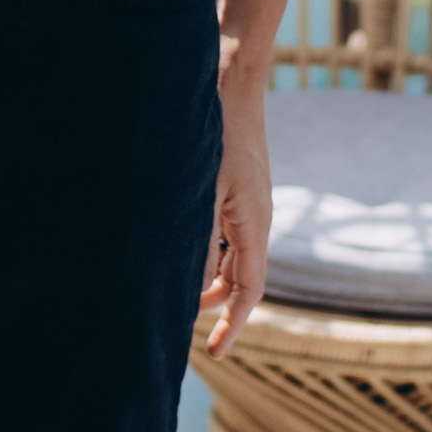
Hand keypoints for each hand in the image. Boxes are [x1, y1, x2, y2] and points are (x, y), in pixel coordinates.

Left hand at [198, 75, 270, 351]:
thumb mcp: (200, 190)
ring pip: (233, 255)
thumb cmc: (214, 130)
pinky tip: (181, 245)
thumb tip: (192, 289)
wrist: (231, 77)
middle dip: (214, 305)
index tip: (216, 354)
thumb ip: (195, 241)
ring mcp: (250, 201)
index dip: (232, 326)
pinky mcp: (239, 186)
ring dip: (208, 277)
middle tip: (178, 323)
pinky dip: (208, 249)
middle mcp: (257, 218)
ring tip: (174, 289)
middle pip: (241, 278)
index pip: (249, 291)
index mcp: (254, 224)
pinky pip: (228, 231)